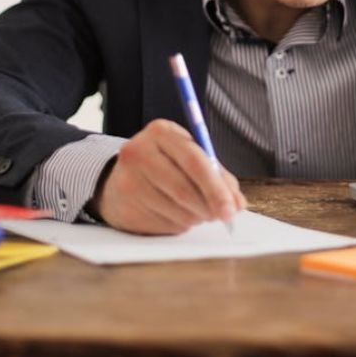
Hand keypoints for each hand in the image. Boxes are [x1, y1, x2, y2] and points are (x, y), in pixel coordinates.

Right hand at [91, 119, 247, 234]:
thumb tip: (237, 204)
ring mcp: (128, 180)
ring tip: (197, 210)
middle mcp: (139, 152)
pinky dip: (179, 224)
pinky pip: (165, 225)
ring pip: (177, 211)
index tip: (234, 208)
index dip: (217, 188)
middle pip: (185, 188)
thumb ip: (217, 175)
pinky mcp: (124, 207)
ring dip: (196, 217)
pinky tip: (175, 215)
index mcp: (161, 132)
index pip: (195, 161)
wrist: (118, 178)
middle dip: (210, 207)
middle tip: (223, 216)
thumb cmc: (164, 165)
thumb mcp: (188, 156)